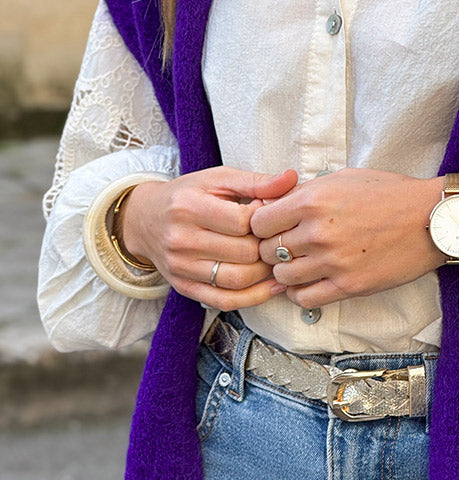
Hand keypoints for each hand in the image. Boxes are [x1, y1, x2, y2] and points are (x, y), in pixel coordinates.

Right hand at [119, 167, 298, 309]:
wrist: (144, 219)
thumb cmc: (186, 195)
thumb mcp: (217, 179)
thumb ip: (256, 181)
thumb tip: (292, 178)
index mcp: (189, 207)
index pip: (243, 222)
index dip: (266, 221)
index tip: (271, 217)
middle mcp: (181, 239)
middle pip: (243, 253)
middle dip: (268, 248)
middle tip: (280, 241)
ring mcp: (181, 266)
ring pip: (237, 280)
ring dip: (266, 274)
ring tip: (278, 261)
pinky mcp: (184, 287)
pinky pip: (224, 301)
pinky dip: (253, 297)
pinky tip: (271, 286)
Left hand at [249, 169, 444, 307]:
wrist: (431, 218)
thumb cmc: (391, 194)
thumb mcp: (343, 178)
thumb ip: (306, 193)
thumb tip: (275, 205)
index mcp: (313, 200)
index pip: (258, 222)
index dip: (261, 225)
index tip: (270, 227)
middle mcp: (319, 232)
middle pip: (267, 250)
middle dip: (271, 248)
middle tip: (284, 246)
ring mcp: (334, 261)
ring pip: (283, 276)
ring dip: (286, 271)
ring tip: (299, 263)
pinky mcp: (350, 286)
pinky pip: (305, 298)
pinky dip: (300, 293)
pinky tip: (309, 282)